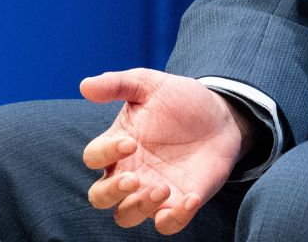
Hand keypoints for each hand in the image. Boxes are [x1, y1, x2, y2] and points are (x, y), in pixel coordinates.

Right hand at [80, 69, 249, 233]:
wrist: (222, 116)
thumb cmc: (181, 101)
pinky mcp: (179, 203)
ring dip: (138, 207)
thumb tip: (85, 85)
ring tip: (162, 188)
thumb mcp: (152, 85)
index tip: (130, 142)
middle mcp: (129, 172)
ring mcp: (152, 191)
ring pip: (126, 216)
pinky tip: (191, 198)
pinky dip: (174, 218)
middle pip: (100, 197)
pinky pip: (167, 224)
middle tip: (134, 178)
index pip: (93, 158)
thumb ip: (119, 84)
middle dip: (112, 192)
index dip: (105, 153)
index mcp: (117, 145)